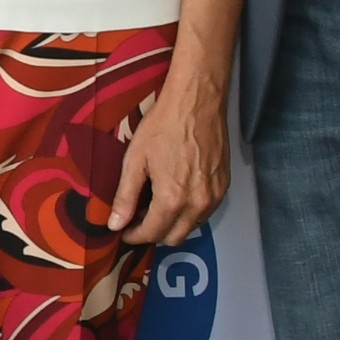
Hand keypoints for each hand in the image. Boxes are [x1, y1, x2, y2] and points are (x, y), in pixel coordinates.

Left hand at [108, 58, 231, 248]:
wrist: (197, 102)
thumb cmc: (163, 126)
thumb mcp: (135, 159)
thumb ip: (125, 196)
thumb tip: (114, 225)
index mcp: (172, 199)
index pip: (152, 233)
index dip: (134, 235)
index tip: (123, 230)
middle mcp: (197, 205)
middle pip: (174, 237)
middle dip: (153, 233)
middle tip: (137, 218)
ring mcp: (214, 197)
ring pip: (191, 227)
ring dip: (173, 224)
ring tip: (155, 206)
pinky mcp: (224, 187)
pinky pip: (205, 212)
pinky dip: (189, 213)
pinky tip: (176, 195)